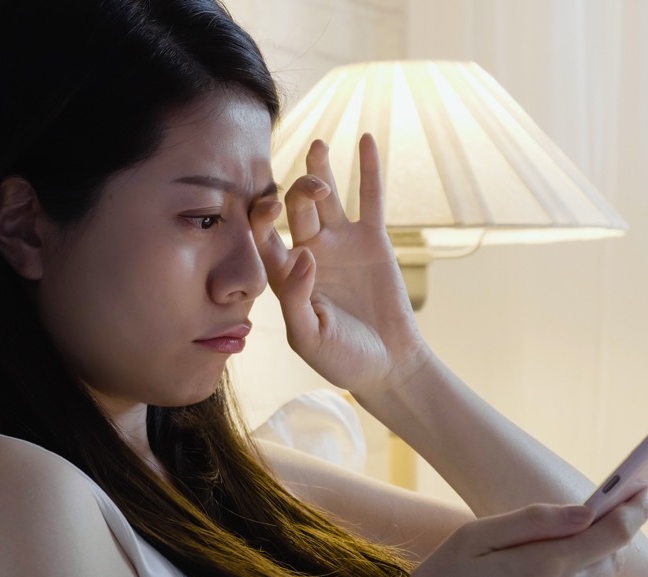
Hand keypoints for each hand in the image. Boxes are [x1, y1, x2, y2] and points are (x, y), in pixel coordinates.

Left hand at [252, 134, 427, 392]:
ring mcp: (340, 243)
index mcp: (284, 275)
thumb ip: (296, 298)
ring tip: (317, 147)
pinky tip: (366, 139)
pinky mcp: (372, 240)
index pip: (262, 236)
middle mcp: (308, 251)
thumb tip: (302, 254)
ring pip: (325, 198)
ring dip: (318, 171)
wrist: (388, 366)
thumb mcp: (309, 338)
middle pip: (293, 209)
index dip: (259, 216)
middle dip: (296, 193)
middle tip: (311, 190)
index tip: (269, 209)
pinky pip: (369, 198)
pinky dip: (368, 170)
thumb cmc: (342, 359)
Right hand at [361, 489, 647, 576]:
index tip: (647, 493)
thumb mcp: (471, 541)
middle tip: (574, 529)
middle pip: (610, 563)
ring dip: (585, 572)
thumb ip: (532, 522)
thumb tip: (584, 511)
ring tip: (538, 568)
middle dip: (601, 540)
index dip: (635, 509)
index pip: (613, 534)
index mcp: (546, 569)